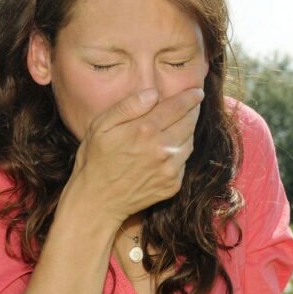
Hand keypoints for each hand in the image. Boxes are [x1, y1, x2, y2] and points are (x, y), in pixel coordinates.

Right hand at [60, 87, 204, 225]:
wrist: (97, 202)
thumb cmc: (94, 160)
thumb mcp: (101, 126)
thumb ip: (128, 106)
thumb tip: (153, 93)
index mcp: (145, 130)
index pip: (178, 107)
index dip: (190, 97)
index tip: (197, 91)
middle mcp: (162, 149)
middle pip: (189, 123)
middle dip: (194, 110)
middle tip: (194, 103)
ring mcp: (169, 169)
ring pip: (190, 142)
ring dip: (189, 130)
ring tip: (182, 123)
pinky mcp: (173, 184)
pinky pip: (184, 162)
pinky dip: (181, 152)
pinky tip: (171, 148)